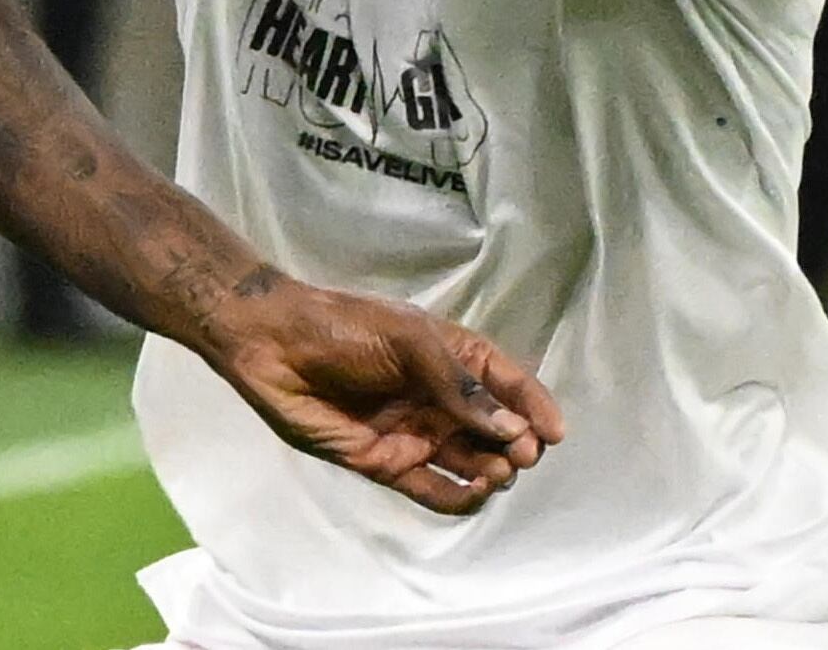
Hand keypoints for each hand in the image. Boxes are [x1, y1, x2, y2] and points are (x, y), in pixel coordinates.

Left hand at [211, 278, 564, 515]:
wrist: (273, 344)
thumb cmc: (342, 328)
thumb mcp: (409, 342)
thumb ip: (460, 386)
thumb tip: (514, 429)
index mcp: (452, 360)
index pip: (509, 387)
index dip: (535, 408)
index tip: (555, 432)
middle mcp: (441, 401)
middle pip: (499, 434)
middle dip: (519, 445)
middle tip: (520, 451)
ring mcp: (418, 434)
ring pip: (476, 465)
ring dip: (496, 472)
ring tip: (496, 468)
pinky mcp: (390, 463)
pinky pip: (437, 492)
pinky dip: (463, 498)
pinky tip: (475, 490)